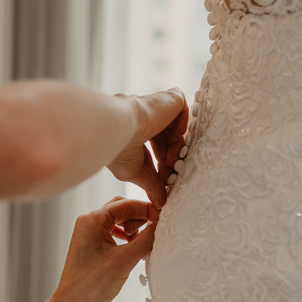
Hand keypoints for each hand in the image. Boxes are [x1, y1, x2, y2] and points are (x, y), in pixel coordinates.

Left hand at [47, 197, 158, 301]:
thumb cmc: (91, 286)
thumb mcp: (125, 260)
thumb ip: (146, 239)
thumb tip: (162, 224)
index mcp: (92, 220)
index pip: (127, 204)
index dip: (149, 209)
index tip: (166, 218)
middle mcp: (88, 223)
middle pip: (122, 209)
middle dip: (141, 216)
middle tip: (156, 229)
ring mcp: (89, 236)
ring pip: (118, 221)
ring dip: (135, 227)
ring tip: (143, 242)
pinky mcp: (92, 248)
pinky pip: (114, 234)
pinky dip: (128, 238)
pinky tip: (135, 249)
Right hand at [108, 88, 188, 208]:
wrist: (118, 127)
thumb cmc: (118, 149)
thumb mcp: (135, 172)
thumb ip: (151, 185)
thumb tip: (160, 203)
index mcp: (134, 132)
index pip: (156, 149)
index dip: (163, 165)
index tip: (165, 181)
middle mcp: (144, 118)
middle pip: (167, 140)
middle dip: (171, 160)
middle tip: (172, 175)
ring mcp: (155, 107)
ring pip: (176, 128)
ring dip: (177, 148)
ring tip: (173, 163)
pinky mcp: (167, 98)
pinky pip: (183, 108)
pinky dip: (183, 123)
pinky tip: (174, 135)